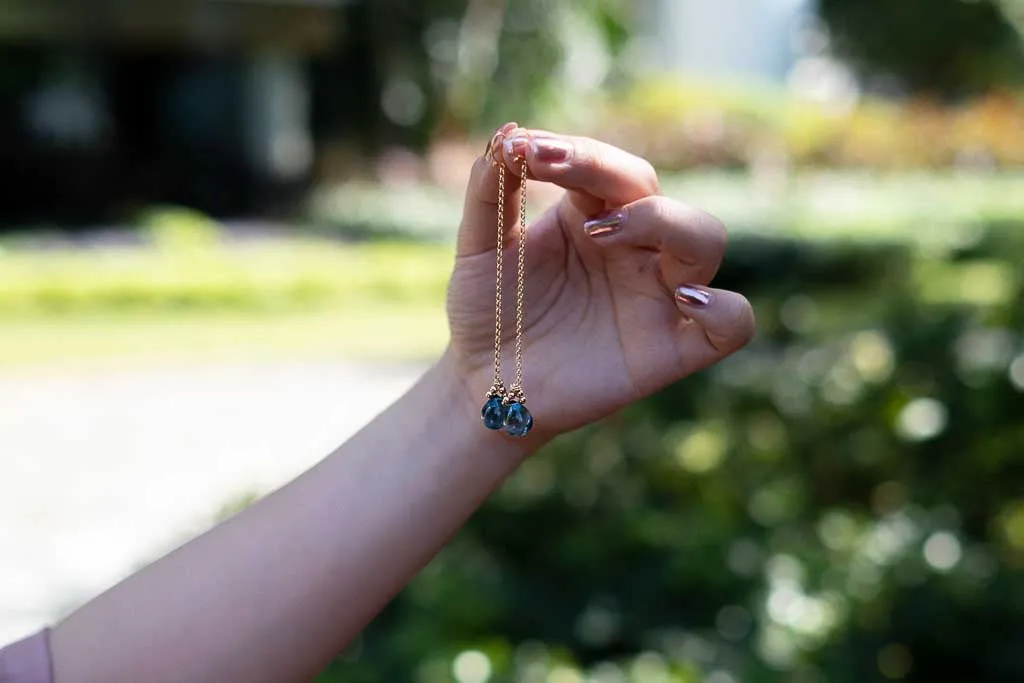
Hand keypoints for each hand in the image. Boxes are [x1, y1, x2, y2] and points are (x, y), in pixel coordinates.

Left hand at [444, 123, 754, 441]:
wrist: (484, 386)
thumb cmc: (488, 313)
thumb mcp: (477, 250)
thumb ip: (489, 193)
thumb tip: (507, 134)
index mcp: (593, 217)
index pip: (609, 170)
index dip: (577, 154)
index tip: (527, 152)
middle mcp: (634, 250)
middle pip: (657, 193)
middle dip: (611, 175)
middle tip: (554, 181)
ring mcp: (658, 297)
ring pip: (706, 238)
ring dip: (666, 223)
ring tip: (601, 235)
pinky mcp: (673, 349)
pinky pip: (732, 323)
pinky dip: (723, 309)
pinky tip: (684, 300)